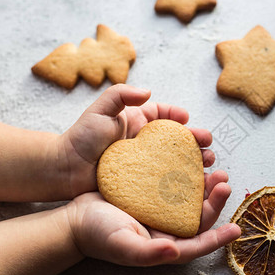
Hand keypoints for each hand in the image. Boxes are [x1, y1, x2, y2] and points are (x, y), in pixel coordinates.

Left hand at [60, 84, 214, 197]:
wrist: (66, 171)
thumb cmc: (81, 138)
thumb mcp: (100, 110)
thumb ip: (121, 94)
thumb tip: (147, 91)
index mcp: (138, 122)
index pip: (164, 116)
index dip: (179, 117)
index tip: (189, 121)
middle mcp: (145, 143)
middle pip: (177, 140)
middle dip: (196, 142)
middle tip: (208, 146)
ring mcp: (146, 163)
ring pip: (177, 160)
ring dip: (194, 161)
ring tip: (207, 164)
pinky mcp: (144, 182)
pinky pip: (167, 179)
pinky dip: (182, 180)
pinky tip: (193, 184)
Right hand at [66, 171, 240, 265]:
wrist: (76, 216)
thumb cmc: (97, 235)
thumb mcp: (122, 245)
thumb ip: (148, 252)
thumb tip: (174, 250)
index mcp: (165, 244)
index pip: (197, 243)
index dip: (218, 238)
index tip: (236, 228)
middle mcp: (167, 227)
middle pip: (198, 215)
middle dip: (215, 200)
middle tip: (223, 180)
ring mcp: (160, 209)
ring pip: (190, 197)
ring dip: (204, 184)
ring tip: (213, 167)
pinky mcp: (153, 193)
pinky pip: (175, 183)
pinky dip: (185, 173)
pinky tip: (191, 160)